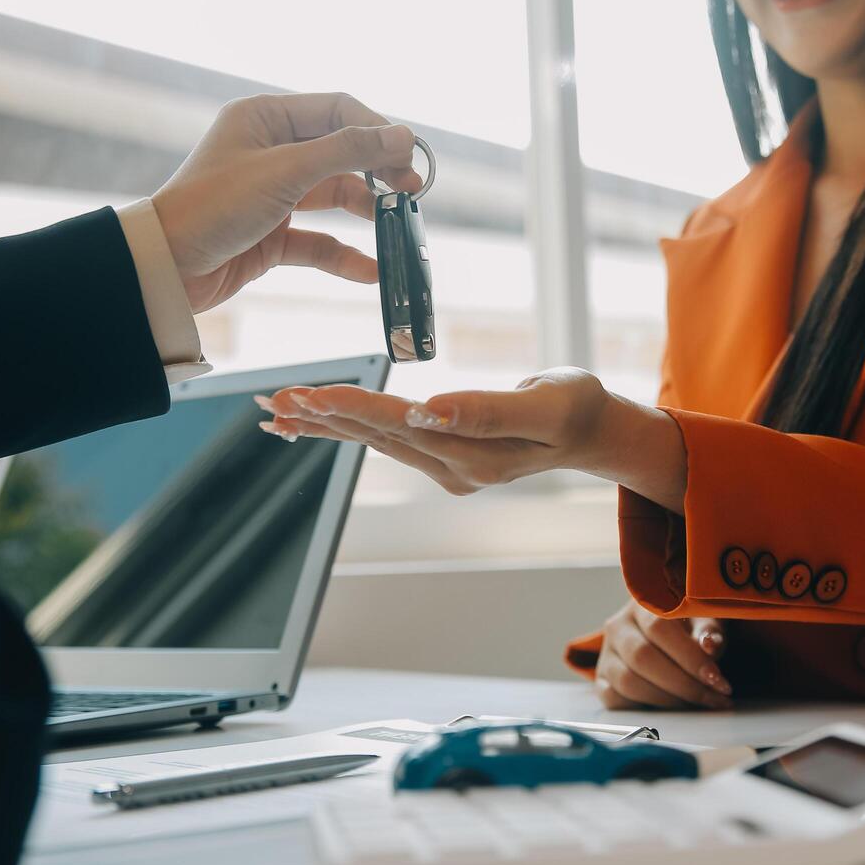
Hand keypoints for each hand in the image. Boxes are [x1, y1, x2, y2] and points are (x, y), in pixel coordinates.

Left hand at [150, 92, 419, 311]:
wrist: (165, 268)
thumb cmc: (213, 207)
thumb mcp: (286, 172)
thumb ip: (347, 152)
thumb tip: (401, 135)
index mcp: (265, 118)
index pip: (336, 111)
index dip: (376, 130)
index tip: (410, 155)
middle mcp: (269, 151)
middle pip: (340, 153)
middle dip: (378, 171)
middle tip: (412, 190)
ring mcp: (271, 194)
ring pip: (333, 197)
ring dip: (367, 211)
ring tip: (399, 226)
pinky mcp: (270, 236)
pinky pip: (318, 242)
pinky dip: (344, 255)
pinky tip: (370, 270)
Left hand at [256, 368, 688, 510]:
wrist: (591, 431)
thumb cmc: (576, 408)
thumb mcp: (548, 406)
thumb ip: (490, 409)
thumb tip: (431, 409)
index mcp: (476, 456)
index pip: (403, 426)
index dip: (354, 408)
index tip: (310, 395)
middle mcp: (452, 469)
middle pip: (376, 438)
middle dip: (322, 418)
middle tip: (273, 402)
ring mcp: (444, 468)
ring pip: (372, 442)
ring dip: (323, 425)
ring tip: (277, 410)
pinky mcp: (439, 456)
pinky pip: (382, 441)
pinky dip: (343, 429)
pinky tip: (309, 422)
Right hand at [593, 601, 731, 710]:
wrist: (669, 635)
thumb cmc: (689, 626)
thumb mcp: (705, 621)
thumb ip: (709, 631)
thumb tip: (709, 644)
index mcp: (643, 604)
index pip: (659, 628)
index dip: (689, 657)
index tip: (717, 679)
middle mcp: (618, 626)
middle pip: (641, 657)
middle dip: (683, 684)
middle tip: (714, 698)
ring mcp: (607, 654)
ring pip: (627, 682)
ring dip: (667, 699)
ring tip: (696, 703)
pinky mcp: (602, 679)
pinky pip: (614, 699)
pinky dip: (645, 708)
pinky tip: (670, 706)